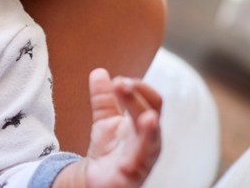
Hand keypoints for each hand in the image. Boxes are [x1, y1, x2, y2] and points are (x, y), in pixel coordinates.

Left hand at [83, 68, 161, 186]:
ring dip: (150, 130)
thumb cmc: (110, 150)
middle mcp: (148, 140)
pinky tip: (128, 160)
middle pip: (150, 114)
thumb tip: (99, 72)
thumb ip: (103, 98)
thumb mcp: (104, 121)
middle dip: (138, 99)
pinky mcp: (131, 176)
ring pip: (151, 142)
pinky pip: (136, 168)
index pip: (151, 100)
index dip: (138, 88)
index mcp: (143, 123)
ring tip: (149, 118)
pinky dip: (134, 162)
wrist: (99, 179)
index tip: (118, 80)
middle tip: (121, 84)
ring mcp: (142, 158)